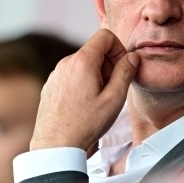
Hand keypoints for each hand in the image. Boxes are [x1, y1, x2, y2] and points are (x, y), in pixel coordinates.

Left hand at [29, 29, 139, 151]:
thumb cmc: (86, 124)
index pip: (105, 36)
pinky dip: (82, 83)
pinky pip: (71, 76)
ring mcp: (55, 74)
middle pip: (94, 50)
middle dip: (108, 64)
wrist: (56, 146)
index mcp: (82, 61)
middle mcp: (65, 63)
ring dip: (96, 75)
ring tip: (99, 100)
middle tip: (113, 89)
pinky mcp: (50, 86)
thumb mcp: (114, 99)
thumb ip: (126, 72)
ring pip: (82, 64)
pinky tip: (84, 106)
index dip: (119, 49)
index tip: (122, 68)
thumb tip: (132, 57)